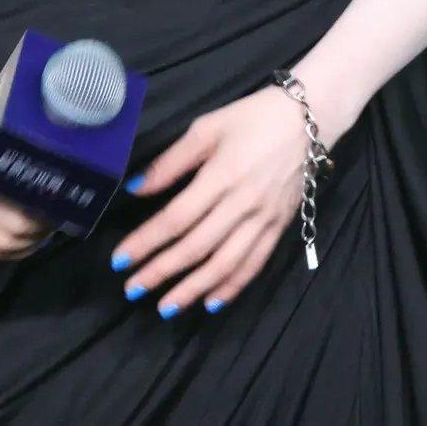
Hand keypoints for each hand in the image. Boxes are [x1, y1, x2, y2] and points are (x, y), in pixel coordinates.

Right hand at [0, 77, 55, 261]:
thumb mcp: (14, 123)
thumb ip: (37, 144)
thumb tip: (74, 165)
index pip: (15, 215)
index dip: (43, 219)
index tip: (62, 211)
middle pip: (6, 235)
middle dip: (36, 234)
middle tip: (57, 222)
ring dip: (23, 246)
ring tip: (44, 232)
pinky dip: (6, 251)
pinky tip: (26, 241)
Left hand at [108, 84, 309, 316]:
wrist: (307, 121)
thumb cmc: (251, 119)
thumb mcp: (207, 127)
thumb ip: (171, 161)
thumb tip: (135, 188)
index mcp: (221, 175)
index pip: (176, 218)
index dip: (146, 241)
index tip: (120, 260)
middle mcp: (242, 204)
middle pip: (196, 247)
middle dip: (161, 272)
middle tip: (132, 289)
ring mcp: (263, 220)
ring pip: (224, 264)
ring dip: (192, 289)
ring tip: (165, 307)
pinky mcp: (279, 228)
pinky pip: (254, 265)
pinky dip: (232, 287)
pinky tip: (211, 302)